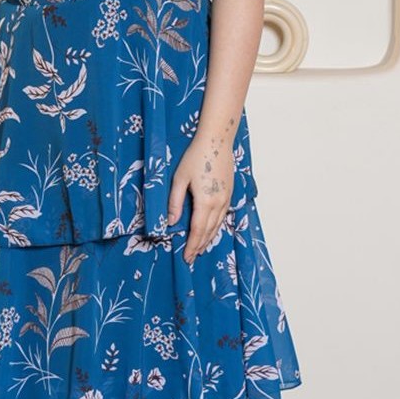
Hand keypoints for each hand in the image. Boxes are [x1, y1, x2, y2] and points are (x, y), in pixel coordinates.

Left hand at [166, 133, 234, 264]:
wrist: (217, 140)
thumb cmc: (196, 156)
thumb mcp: (179, 179)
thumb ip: (175, 202)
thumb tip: (170, 222)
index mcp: (205, 201)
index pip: (197, 230)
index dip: (192, 245)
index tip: (187, 257)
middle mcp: (219, 203)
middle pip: (208, 231)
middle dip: (199, 246)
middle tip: (192, 258)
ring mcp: (226, 198)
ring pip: (217, 225)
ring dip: (208, 238)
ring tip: (200, 248)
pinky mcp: (229, 193)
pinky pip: (223, 216)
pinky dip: (216, 227)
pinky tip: (211, 230)